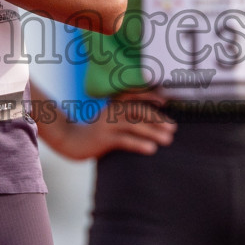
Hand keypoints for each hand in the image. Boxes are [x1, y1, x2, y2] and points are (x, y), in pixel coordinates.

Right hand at [38, 98, 174, 159]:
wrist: (70, 141)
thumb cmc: (96, 132)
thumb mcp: (110, 120)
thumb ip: (126, 117)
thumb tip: (152, 121)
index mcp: (114, 104)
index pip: (135, 95)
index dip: (151, 96)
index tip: (166, 101)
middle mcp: (111, 111)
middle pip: (138, 110)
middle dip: (158, 118)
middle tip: (174, 127)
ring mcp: (107, 124)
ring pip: (134, 125)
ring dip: (153, 132)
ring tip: (168, 139)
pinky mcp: (103, 139)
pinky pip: (124, 140)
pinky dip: (139, 143)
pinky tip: (151, 149)